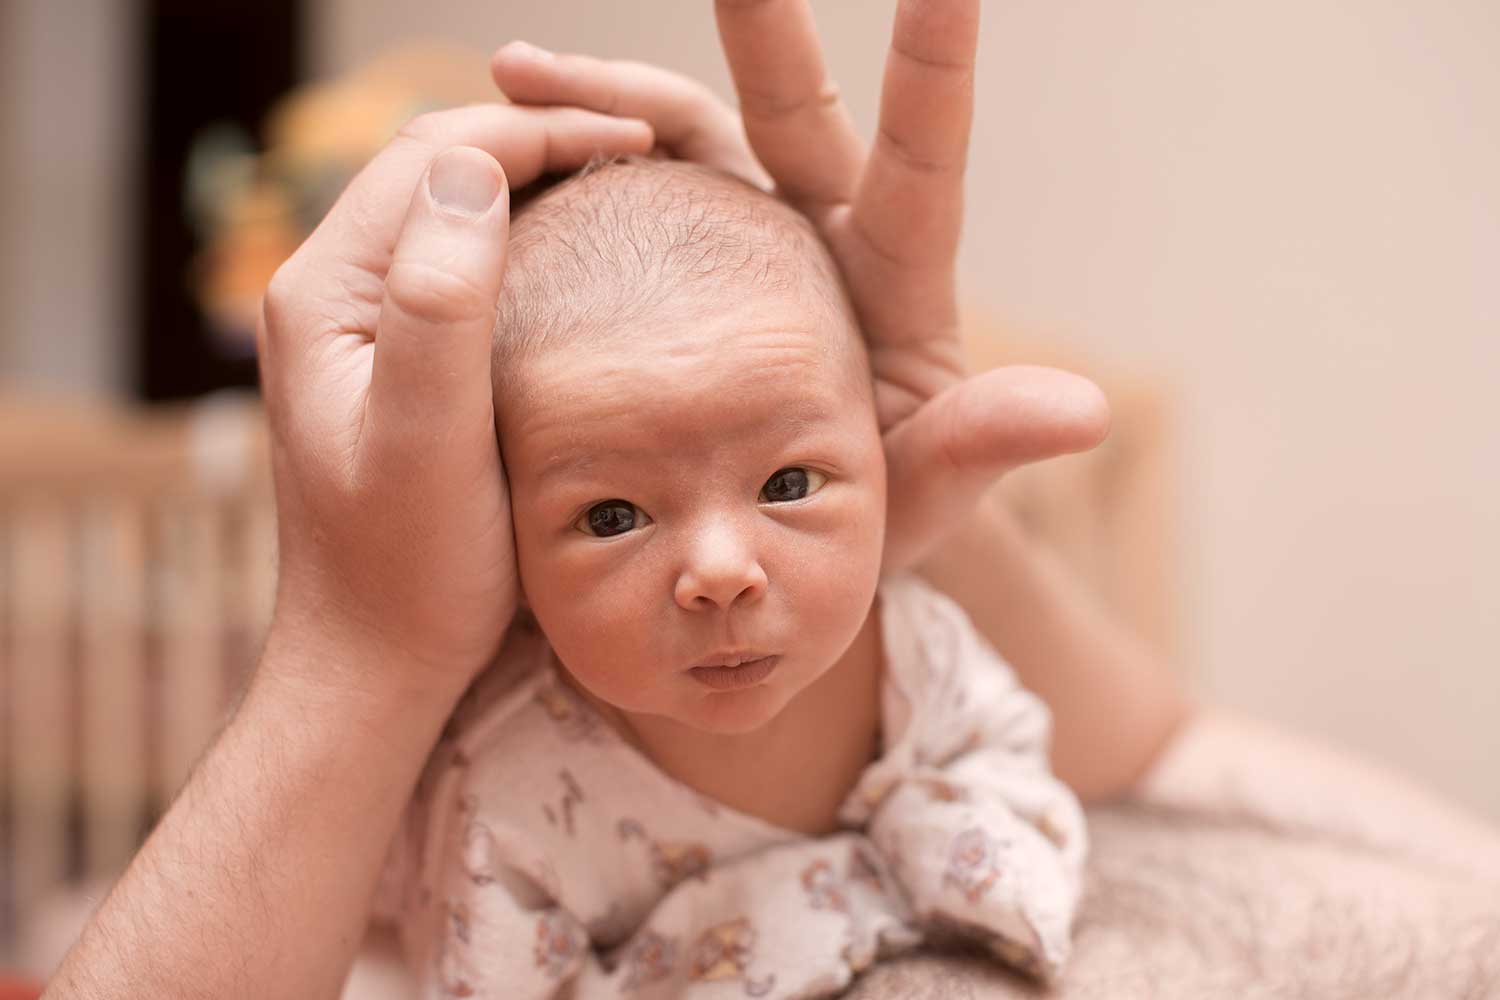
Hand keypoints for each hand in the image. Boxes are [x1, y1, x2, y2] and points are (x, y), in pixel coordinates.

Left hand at [258, 105, 651, 696]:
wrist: (376, 657)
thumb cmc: (409, 568)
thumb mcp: (429, 440)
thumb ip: (439, 305)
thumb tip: (475, 173)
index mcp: (325, 293)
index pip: (434, 157)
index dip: (536, 130)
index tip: (633, 141)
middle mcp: (331, 294)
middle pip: (439, 169)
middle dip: (539, 140)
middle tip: (642, 153)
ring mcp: (360, 327)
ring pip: (453, 212)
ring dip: (535, 184)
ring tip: (622, 188)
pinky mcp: (392, 361)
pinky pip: (461, 266)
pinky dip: (526, 240)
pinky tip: (581, 261)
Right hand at [490, 0, 1108, 571]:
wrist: (774, 547)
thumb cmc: (866, 520)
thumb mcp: (917, 495)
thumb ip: (978, 449)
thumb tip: (1085, 413)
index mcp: (892, 278)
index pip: (922, 161)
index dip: (934, 71)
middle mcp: (820, 234)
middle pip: (787, 112)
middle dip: (759, 25)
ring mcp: (745, 239)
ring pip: (686, 136)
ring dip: (607, 98)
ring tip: (514, 74)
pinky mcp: (680, 260)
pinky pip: (626, 189)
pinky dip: (571, 159)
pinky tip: (506, 140)